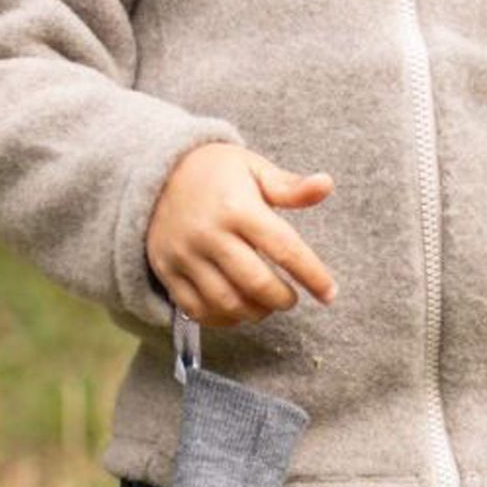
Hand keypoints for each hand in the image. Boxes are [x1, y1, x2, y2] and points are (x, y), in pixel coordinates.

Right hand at [147, 143, 338, 325]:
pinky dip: (222, 318)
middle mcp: (210, 233)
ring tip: (266, 305)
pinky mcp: (166, 270)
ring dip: (254, 312)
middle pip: (256, 283)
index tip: (330, 293)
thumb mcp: (253, 169)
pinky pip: (196, 309)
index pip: (284, 248)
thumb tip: (326, 184)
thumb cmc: (216, 172)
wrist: (156, 172)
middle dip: (282, 299)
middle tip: (291, 298)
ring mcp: (185, 255)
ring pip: (227, 302)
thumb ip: (290, 186)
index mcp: (238, 207)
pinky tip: (237, 310)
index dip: (312, 275)